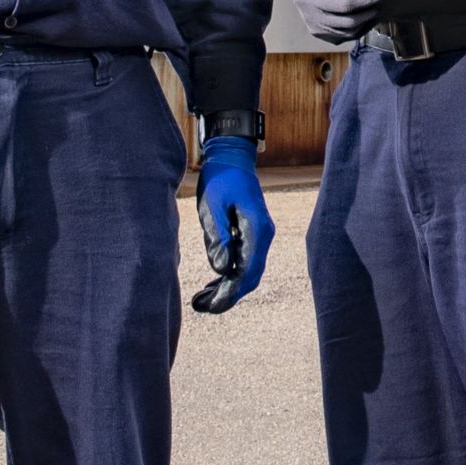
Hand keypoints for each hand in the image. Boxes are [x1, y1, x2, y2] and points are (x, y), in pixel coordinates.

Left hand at [190, 136, 273, 313]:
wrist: (232, 157)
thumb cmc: (220, 179)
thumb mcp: (212, 207)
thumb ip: (218, 238)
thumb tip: (222, 269)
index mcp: (256, 229)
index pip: (246, 271)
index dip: (230, 292)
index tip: (210, 306)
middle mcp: (263, 235)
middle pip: (250, 276)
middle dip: (228, 295)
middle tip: (202, 307)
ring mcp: (260, 235)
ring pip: (248, 271)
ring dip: (228, 287)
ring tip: (202, 299)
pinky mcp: (252, 233)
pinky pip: (245, 261)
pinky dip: (230, 274)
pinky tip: (213, 282)